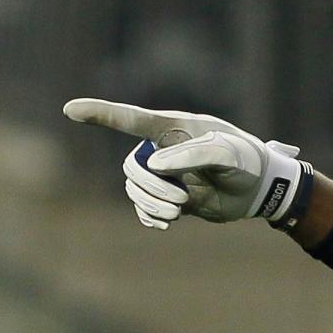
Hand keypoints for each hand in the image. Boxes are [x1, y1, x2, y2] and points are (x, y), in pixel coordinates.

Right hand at [63, 98, 305, 228]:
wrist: (261, 188)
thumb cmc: (248, 161)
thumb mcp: (228, 155)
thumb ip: (194, 154)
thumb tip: (154, 164)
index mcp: (176, 128)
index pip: (132, 118)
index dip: (101, 113)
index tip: (70, 109)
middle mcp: (164, 148)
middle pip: (132, 167)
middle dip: (150, 187)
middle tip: (181, 200)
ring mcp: (165, 174)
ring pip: (135, 189)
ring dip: (151, 204)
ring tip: (179, 211)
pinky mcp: (169, 196)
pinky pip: (144, 208)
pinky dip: (150, 216)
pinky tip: (166, 223)